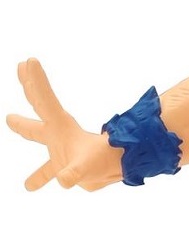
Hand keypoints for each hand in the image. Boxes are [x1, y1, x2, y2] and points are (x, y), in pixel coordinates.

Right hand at [7, 59, 122, 191]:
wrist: (118, 173)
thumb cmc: (103, 163)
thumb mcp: (85, 167)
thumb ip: (73, 172)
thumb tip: (63, 181)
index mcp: (61, 127)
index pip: (44, 100)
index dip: (36, 81)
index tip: (28, 61)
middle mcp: (58, 134)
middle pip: (41, 105)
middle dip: (31, 86)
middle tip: (21, 67)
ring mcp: (61, 149)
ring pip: (38, 134)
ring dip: (25, 126)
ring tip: (11, 118)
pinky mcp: (65, 166)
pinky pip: (48, 172)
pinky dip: (40, 178)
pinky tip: (29, 186)